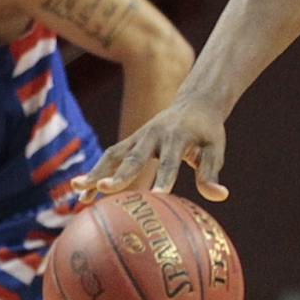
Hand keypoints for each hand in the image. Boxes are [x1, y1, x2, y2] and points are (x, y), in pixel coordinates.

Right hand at [77, 97, 229, 200]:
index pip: (170, 161)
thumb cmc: (207, 130)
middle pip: (133, 157)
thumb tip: (220, 195)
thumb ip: (211, 171)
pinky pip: (109, 158)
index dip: (164, 178)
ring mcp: (137, 138)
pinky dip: (95, 174)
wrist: (193, 103)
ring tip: (78, 194)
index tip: (158, 196)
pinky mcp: (129, 142)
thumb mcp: (214, 147)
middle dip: (118, 175)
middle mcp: (152, 135)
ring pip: (113, 156)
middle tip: (104, 190)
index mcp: (176, 136)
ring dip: (95, 174)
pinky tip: (82, 195)